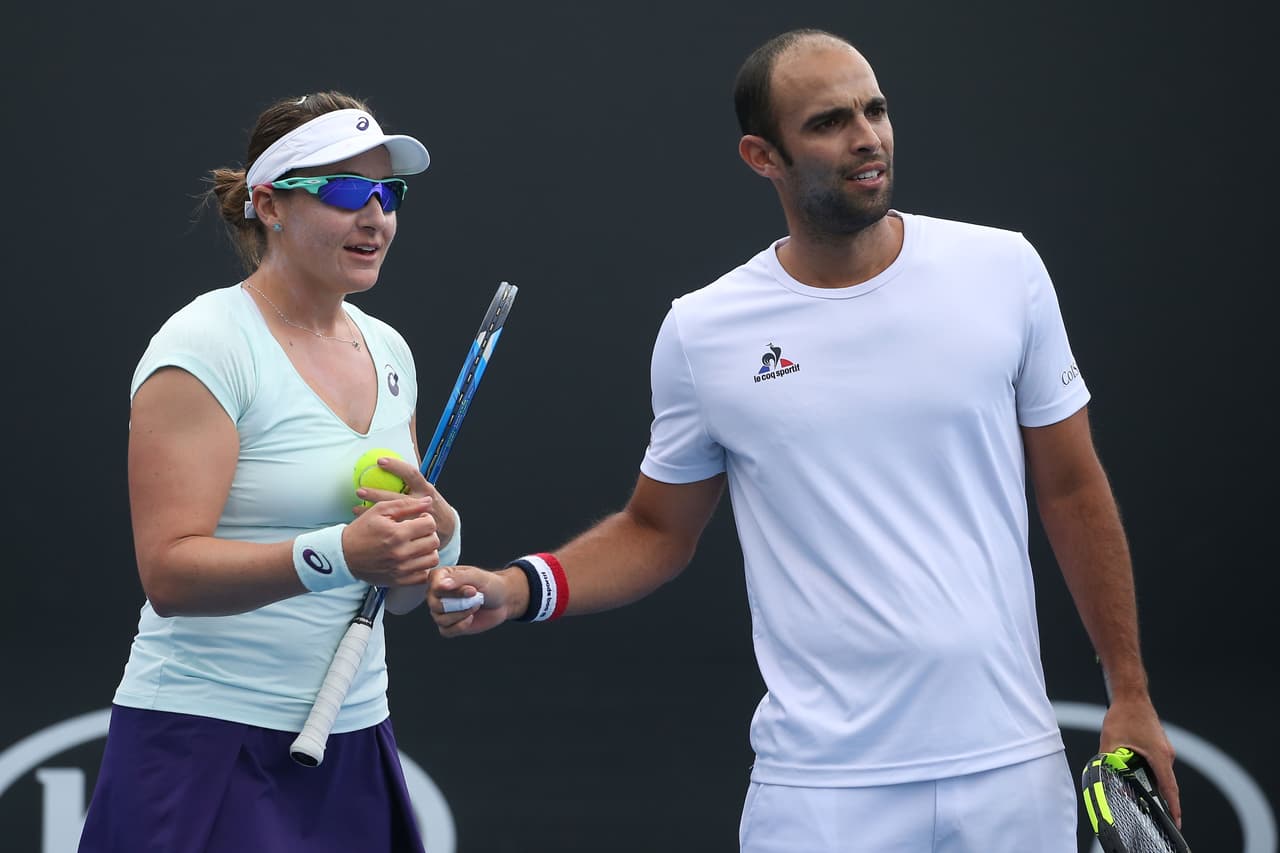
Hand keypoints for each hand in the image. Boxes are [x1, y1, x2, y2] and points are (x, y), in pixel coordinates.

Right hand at [342, 496, 438, 587]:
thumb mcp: (379, 510)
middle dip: (429, 533)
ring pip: (432, 559)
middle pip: (434, 542)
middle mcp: (400, 553)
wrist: (343, 555)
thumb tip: (428, 501)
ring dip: (428, 550)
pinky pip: (423, 575)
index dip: (427, 519)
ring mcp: (401, 569)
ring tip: (418, 545)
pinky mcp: (399, 580)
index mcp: (396, 534)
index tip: (419, 520)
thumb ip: (406, 504)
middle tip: (419, 532)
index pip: (430, 525)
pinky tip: (414, 559)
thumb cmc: (361, 531)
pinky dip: (422, 566)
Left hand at [354, 456, 456, 546]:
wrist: (446, 529)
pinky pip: (391, 527)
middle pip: (396, 497)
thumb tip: (394, 466)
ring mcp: (416, 519)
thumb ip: (414, 484)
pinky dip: (377, 523)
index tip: (380, 462)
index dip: (396, 466)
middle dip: (376, 493)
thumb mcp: (428, 493)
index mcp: (425, 489)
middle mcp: (421, 503)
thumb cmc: (433, 507)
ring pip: (391, 514)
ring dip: (371, 510)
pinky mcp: (412, 532)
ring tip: (356, 507)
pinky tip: (364, 521)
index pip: (411, 474)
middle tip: (360, 489)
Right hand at [428, 566, 527, 635]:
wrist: (502, 600)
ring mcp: (440, 611)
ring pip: (441, 619)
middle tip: (475, 597)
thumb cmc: (489, 584)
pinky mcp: (448, 625)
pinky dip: (461, 626)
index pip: (435, 587)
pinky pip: (446, 631)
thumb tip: (440, 586)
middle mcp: (436, 594)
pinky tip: (471, 618)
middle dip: (459, 604)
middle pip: (436, 605)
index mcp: (439, 577)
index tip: (471, 589)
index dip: (453, 592)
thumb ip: (458, 578)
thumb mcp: (476, 576)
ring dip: (462, 614)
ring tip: (475, 605)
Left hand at [1099, 695, 1180, 826]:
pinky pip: (1158, 764)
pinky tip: (1137, 774)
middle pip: (1166, 783)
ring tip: (1139, 793)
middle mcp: (1166, 754)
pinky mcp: (1160, 745)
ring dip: (1151, 783)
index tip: (1176, 822)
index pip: (1169, 788)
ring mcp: (1165, 749)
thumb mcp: (1110, 741)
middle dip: (1159, 799)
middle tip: (1149, 812)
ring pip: (1160, 773)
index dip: (1173, 807)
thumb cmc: (1124, 715)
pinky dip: (1150, 772)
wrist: (1131, 695)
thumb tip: (1102, 774)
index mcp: (1159, 756)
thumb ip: (1107, 760)